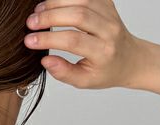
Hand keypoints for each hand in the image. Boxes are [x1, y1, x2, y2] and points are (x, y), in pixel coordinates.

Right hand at [24, 0, 143, 89]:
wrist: (130, 58)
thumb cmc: (105, 71)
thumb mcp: (84, 81)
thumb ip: (64, 73)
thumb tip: (44, 61)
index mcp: (104, 52)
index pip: (73, 41)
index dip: (49, 39)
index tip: (30, 41)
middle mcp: (109, 30)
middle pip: (78, 15)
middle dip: (50, 17)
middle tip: (30, 22)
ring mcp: (109, 13)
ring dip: (55, 2)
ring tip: (38, 12)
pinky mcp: (106, 2)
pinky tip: (51, 3)